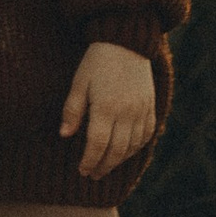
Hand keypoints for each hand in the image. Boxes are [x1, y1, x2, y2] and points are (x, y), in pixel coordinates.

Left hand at [59, 39, 157, 178]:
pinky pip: (146, 135)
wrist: (125, 42)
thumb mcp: (79, 83)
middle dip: (103, 166)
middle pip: (116, 151)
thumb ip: (72, 111)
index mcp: (106, 107)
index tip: (82, 170)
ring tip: (106, 166)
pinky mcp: (151, 106)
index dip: (90, 161)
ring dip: (119, 160)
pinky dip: (136, 147)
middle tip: (93, 174)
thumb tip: (64, 135)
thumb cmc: (97, 62)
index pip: (98, 145)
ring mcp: (141, 110)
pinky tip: (125, 151)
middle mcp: (127, 112)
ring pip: (132, 146)